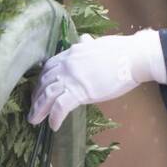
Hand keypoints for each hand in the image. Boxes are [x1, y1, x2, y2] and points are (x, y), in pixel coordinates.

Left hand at [31, 29, 165, 129]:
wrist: (134, 57)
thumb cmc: (122, 51)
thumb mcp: (99, 44)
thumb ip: (88, 45)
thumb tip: (84, 40)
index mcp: (71, 52)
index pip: (49, 67)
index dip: (41, 80)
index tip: (39, 90)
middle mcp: (67, 63)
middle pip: (44, 81)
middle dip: (36, 96)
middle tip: (33, 109)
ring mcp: (72, 77)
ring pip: (47, 94)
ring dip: (39, 109)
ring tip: (35, 120)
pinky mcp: (80, 91)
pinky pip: (61, 106)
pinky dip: (54, 117)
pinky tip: (53, 126)